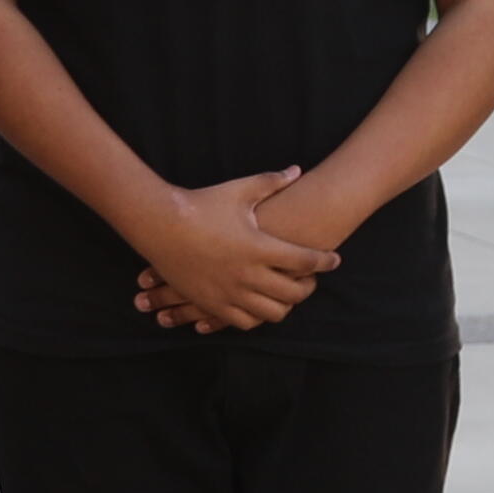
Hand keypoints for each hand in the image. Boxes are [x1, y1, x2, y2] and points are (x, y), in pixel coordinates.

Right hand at [120, 167, 339, 335]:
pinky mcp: (212, 302)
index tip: (334, 259)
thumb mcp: (239, 190)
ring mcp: (230, 292)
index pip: (305, 260)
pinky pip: (243, 322)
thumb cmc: (201, 204)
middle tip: (311, 279)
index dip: (325, 261)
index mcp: (260, 247)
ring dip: (285, 306)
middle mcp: (248, 274)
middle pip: (294, 292)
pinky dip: (257, 317)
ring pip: (271, 313)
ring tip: (286, 294)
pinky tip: (259, 305)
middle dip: (309, 286)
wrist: (160, 224)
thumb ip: (271, 182)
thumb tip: (297, 170)